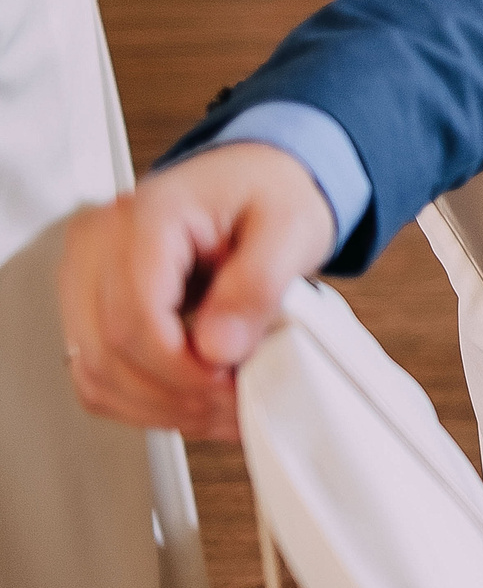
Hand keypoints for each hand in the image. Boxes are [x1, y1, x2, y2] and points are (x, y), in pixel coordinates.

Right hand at [58, 142, 338, 439]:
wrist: (257, 180)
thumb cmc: (272, 193)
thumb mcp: (292, 227)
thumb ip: (258, 284)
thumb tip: (218, 348)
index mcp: (147, 216)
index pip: (134, 317)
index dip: (181, 370)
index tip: (229, 384)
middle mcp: (99, 243)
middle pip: (109, 352)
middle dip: (176, 395)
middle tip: (235, 402)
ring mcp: (85, 275)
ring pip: (95, 372)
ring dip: (159, 406)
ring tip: (219, 406)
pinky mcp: (88, 305)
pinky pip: (97, 373)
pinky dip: (142, 400)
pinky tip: (191, 399)